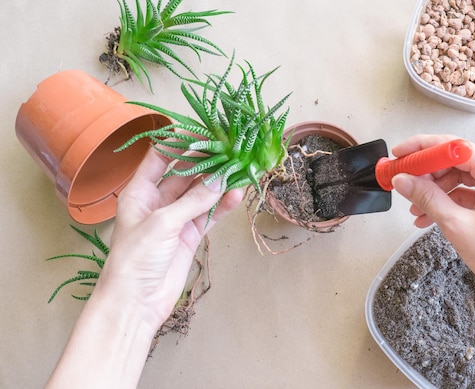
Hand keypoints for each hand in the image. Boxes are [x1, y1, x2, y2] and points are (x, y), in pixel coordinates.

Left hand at [46, 147, 242, 388]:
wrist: (136, 301)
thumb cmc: (135, 258)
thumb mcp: (162, 223)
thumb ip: (192, 201)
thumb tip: (220, 179)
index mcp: (139, 191)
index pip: (160, 157)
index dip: (180, 143)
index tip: (204, 132)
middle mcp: (157, 201)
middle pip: (185, 173)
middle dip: (206, 162)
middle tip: (229, 149)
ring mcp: (175, 219)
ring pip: (200, 194)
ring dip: (218, 183)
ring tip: (240, 169)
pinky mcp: (189, 236)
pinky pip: (208, 215)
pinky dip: (222, 206)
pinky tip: (236, 195)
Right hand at [390, 134, 474, 295]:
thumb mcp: (457, 225)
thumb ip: (427, 197)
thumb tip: (405, 180)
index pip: (453, 147)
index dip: (422, 149)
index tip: (401, 155)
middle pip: (455, 161)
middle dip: (426, 173)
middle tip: (402, 180)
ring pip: (460, 178)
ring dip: (434, 191)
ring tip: (414, 206)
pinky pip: (468, 193)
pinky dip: (447, 202)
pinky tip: (429, 216)